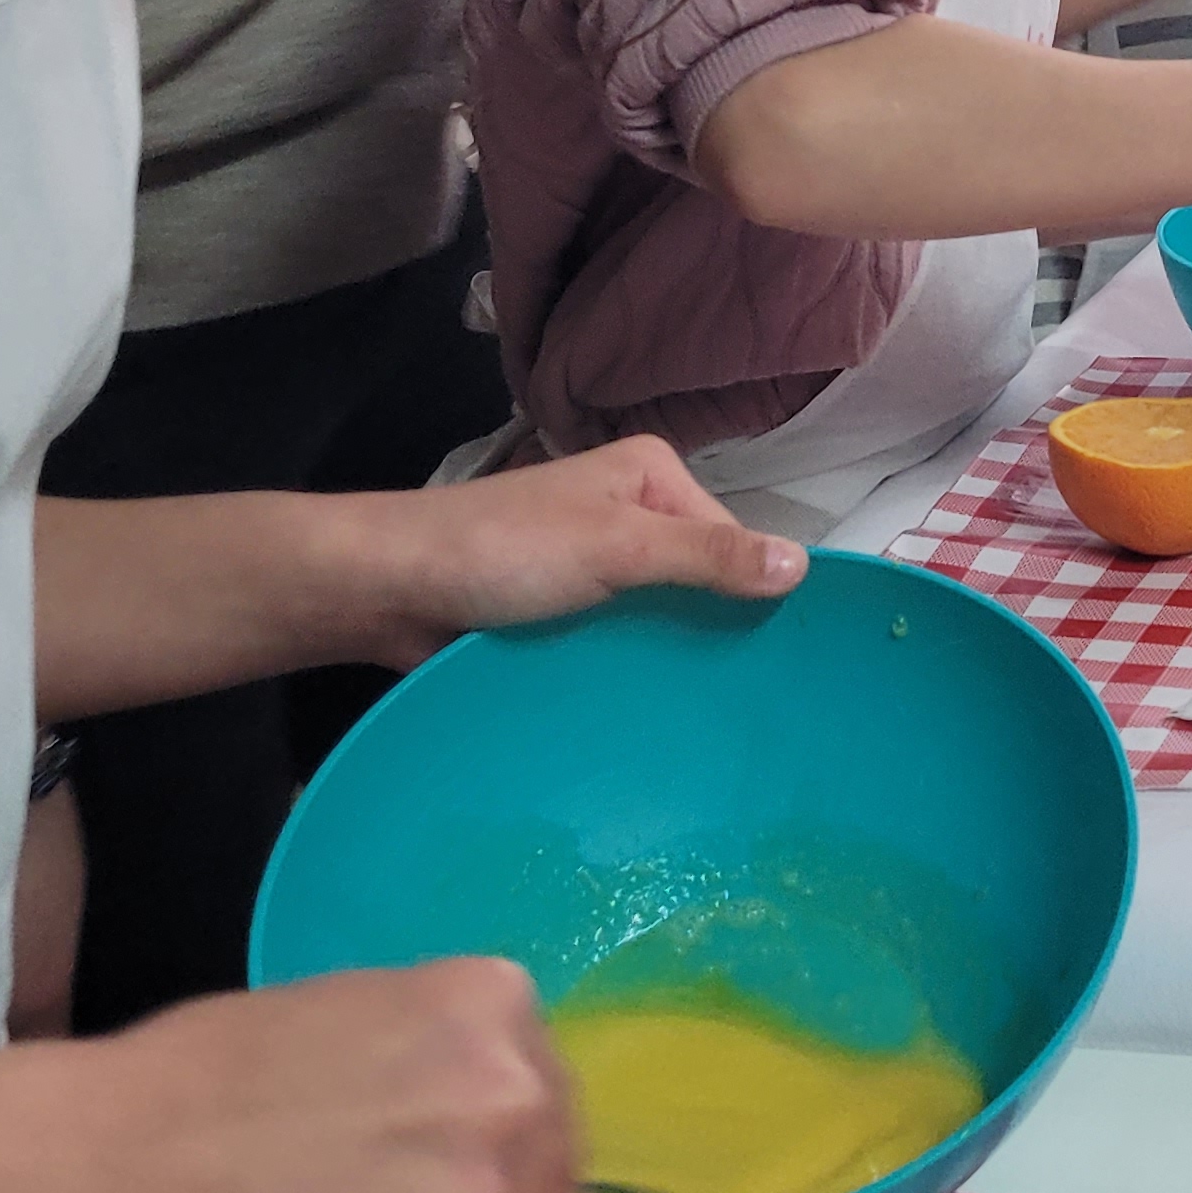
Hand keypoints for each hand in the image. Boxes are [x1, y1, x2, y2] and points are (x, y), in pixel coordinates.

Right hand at [54, 961, 575, 1192]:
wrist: (97, 1171)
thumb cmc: (196, 1075)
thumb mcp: (347, 1010)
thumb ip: (432, 1053)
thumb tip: (469, 1093)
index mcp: (489, 1007)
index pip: (546, 1087)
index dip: (497, 1121)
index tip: (446, 1140)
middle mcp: (503, 1102)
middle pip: (541, 1164)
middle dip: (479, 1182)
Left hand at [348, 439, 802, 670]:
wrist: (387, 589)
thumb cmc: (502, 552)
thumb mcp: (617, 549)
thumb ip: (707, 559)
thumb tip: (804, 566)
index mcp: (651, 476)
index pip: (730, 541)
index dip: (749, 595)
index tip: (771, 662)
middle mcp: (628, 513)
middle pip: (697, 580)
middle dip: (708, 631)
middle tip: (740, 701)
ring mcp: (592, 564)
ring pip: (657, 616)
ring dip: (664, 657)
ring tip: (700, 716)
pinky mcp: (560, 610)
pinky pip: (615, 641)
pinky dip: (626, 669)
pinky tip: (645, 710)